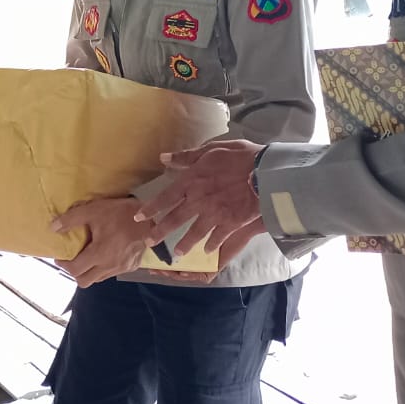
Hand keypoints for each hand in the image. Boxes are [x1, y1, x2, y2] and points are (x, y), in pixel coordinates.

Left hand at [52, 196, 152, 286]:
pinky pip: (111, 273)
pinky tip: (104, 255)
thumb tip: (53, 227)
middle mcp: (110, 266)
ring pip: (98, 279)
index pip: (74, 270)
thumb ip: (71, 219)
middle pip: (84, 281)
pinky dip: (103, 269)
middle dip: (74, 273)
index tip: (60, 257)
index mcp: (99, 254)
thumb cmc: (119, 213)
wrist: (150, 217)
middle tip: (72, 259)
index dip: (63, 265)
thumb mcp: (93, 211)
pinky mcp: (131, 266)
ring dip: (89, 272)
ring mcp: (122, 268)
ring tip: (86, 257)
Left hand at [136, 139, 266, 268]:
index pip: (165, 198)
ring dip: (184, 244)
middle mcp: (198, 200)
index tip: (139, 218)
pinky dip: (211, 245)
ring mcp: (214, 214)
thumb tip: (163, 158)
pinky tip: (207, 251)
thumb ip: (186, 156)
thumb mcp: (210, 150)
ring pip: (194, 233)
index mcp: (191, 181)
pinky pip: (217, 237)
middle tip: (150, 243)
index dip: (151, 209)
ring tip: (177, 253)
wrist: (265, 173)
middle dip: (160, 233)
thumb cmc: (239, 157)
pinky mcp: (230, 223)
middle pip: (175, 219)